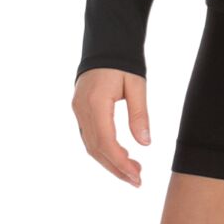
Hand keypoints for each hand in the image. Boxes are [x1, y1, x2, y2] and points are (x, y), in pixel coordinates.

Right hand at [72, 68, 152, 186]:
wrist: (106, 42)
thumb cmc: (124, 62)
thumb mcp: (136, 85)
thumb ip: (139, 114)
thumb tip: (145, 143)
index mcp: (96, 102)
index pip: (106, 142)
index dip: (120, 162)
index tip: (137, 175)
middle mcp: (82, 110)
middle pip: (96, 149)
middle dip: (116, 168)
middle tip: (137, 181)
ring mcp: (78, 110)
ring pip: (91, 145)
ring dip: (109, 162)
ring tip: (131, 172)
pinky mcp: (79, 109)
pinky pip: (89, 137)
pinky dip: (103, 150)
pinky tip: (118, 156)